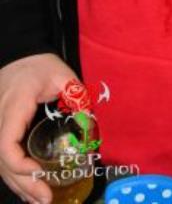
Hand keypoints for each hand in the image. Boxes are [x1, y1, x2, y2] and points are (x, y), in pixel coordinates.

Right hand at [0, 53, 78, 203]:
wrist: (19, 56)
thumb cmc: (39, 65)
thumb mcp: (61, 74)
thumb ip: (76, 95)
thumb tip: (89, 122)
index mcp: (14, 107)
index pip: (6, 144)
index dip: (20, 165)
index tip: (40, 172)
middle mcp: (0, 121)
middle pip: (3, 162)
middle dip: (24, 184)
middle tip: (47, 198)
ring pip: (1, 165)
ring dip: (19, 186)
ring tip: (41, 201)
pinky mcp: (1, 132)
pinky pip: (4, 159)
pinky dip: (15, 177)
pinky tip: (29, 190)